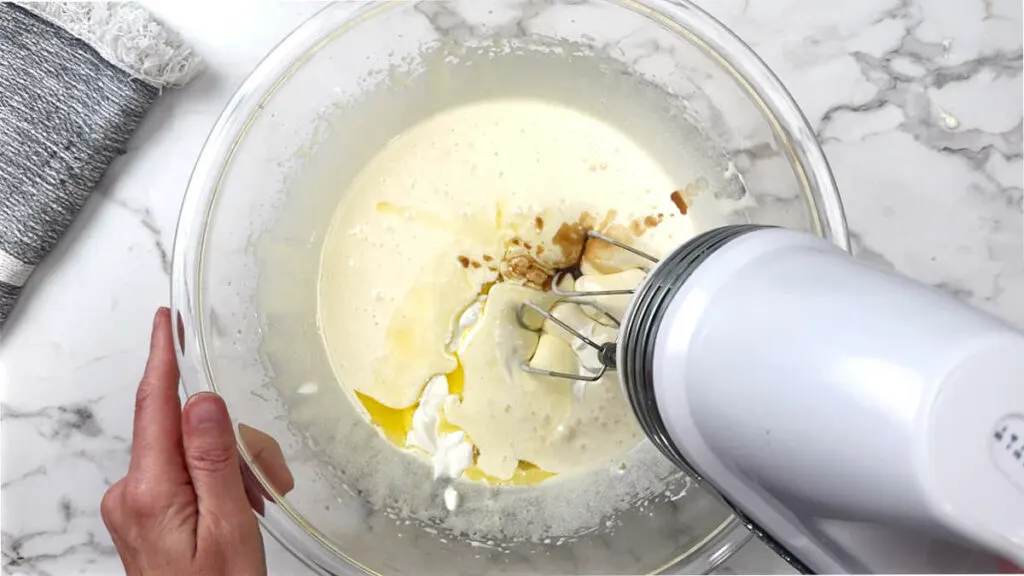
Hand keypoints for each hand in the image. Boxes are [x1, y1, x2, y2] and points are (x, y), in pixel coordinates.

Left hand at [101, 308, 270, 574]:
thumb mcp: (229, 528)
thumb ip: (213, 460)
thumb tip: (203, 401)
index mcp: (150, 491)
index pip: (155, 405)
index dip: (163, 357)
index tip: (167, 320)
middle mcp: (133, 491)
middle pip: (185, 429)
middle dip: (234, 441)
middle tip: (268, 477)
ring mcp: (137, 502)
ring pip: (192, 450)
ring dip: (233, 466)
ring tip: (258, 504)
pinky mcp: (147, 510)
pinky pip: (186, 473)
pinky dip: (219, 480)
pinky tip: (240, 505)